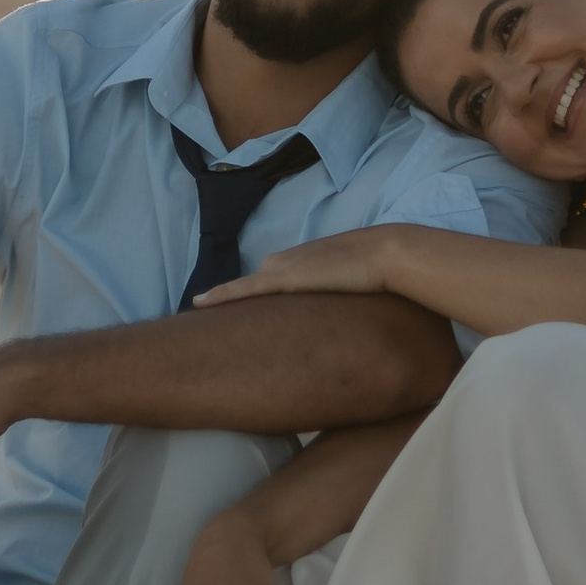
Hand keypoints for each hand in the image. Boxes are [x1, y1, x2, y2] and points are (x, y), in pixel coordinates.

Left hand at [198, 226, 400, 307]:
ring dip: (224, 304)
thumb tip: (339, 315)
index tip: (232, 314)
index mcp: (296, 261)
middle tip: (216, 330)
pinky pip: (243, 290)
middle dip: (233, 305)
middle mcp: (282, 262)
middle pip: (250, 289)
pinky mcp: (282, 280)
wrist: (385, 254)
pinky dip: (221, 296)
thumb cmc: (376, 271)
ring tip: (201, 316)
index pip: (265, 283)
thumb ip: (336, 296)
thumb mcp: (349, 285)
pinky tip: (199, 304)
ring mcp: (280, 269)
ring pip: (242, 290)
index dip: (250, 299)